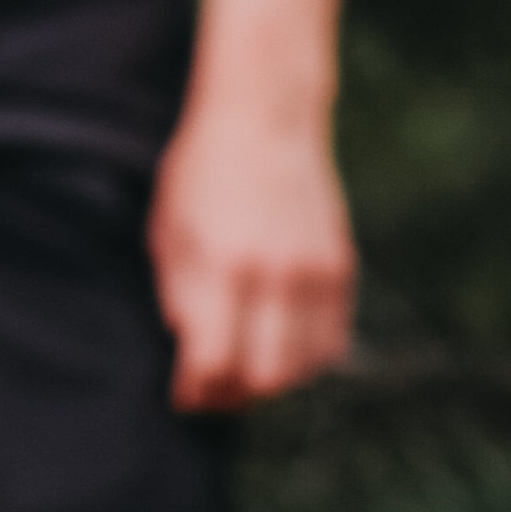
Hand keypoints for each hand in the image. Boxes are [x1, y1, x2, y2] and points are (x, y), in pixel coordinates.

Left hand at [149, 100, 357, 412]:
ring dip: (270, 384)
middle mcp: (274, 273)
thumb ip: (180, 301)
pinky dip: (304, 361)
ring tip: (246, 370)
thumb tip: (193, 364)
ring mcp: (313, 272)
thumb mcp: (170, 233)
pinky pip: (329, 345)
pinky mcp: (340, 269)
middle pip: (263, 379)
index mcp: (223, 264)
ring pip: (300, 370)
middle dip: (233, 396)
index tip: (184, 394)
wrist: (265, 115)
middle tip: (215, 390)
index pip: (214, 363)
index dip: (196, 390)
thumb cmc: (203, 174)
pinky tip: (280, 348)